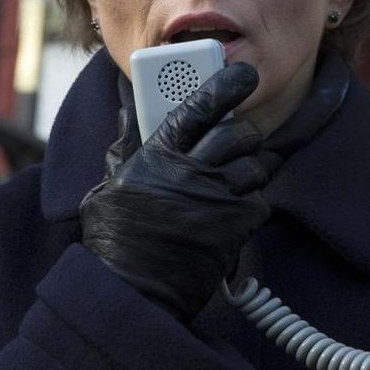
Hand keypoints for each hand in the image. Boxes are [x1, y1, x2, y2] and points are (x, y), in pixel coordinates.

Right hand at [80, 63, 273, 322]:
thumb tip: (126, 109)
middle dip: (244, 134)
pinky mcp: (235, 227)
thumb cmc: (114, 243)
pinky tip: (233, 217)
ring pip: (255, 166)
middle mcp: (190, 171)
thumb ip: (126, 147)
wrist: (131, 294)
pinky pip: (260, 202)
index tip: (243, 75)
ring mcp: (216, 199)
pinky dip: (252, 207)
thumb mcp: (110, 187)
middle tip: (238, 141)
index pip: (199, 106)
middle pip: (237, 133)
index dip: (225, 84)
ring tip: (232, 185)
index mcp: (157, 156)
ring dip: (249, 173)